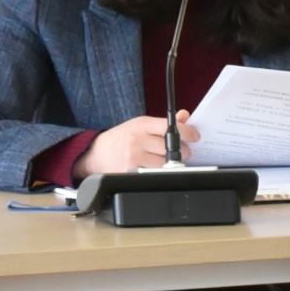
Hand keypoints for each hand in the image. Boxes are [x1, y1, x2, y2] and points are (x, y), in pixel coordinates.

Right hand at [72, 109, 200, 178]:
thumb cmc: (120, 138)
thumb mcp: (139, 125)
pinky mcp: (130, 171)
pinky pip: (153, 174)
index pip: (169, 126)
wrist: (94, 154)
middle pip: (171, 147)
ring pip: (164, 163)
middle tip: (184, 151)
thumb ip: (162, 123)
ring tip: (168, 161)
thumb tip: (185, 116)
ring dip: (171, 164)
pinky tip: (154, 168)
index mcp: (142, 124)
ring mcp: (134, 156)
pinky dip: (158, 173)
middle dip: (182, 151)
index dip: (186, 132)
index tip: (195, 136)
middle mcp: (138, 139)